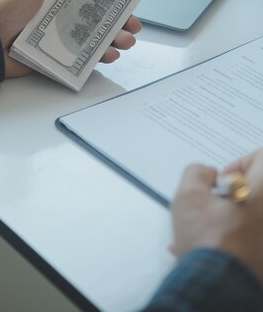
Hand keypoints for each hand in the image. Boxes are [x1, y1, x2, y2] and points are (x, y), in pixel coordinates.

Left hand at [0, 0, 141, 77]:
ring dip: (114, 38)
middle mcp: (58, 11)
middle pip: (96, 14)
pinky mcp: (53, 56)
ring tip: (126, 40)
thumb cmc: (1, 6)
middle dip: (119, 18)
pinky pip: (80, 57)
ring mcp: (56, 35)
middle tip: (133, 21)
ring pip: (93, 36)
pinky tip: (108, 55)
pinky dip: (97, 56)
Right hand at [170, 148, 262, 283]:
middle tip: (214, 205)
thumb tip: (207, 174)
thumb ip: (197, 172)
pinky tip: (210, 250)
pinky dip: (233, 239)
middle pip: (257, 189)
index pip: (260, 158)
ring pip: (250, 216)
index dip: (239, 163)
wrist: (217, 286)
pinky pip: (250, 238)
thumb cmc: (208, 242)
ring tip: (205, 231)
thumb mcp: (188, 196)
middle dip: (233, 194)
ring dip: (231, 217)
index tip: (222, 181)